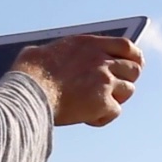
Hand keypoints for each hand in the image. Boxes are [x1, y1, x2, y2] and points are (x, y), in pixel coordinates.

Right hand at [10, 35, 143, 127]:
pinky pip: (114, 112)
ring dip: (115, 99)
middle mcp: (101, 59)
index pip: (126, 46)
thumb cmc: (27, 75)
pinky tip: (86, 118)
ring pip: (128, 91)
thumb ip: (53, 52)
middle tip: (113, 91)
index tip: (134, 64)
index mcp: (89, 44)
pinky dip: (102, 117)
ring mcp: (105, 80)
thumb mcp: (40, 52)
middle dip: (126, 81)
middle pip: (133, 70)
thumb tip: (40, 55)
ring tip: (95, 106)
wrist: (29, 93)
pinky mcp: (103, 102)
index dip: (134, 57)